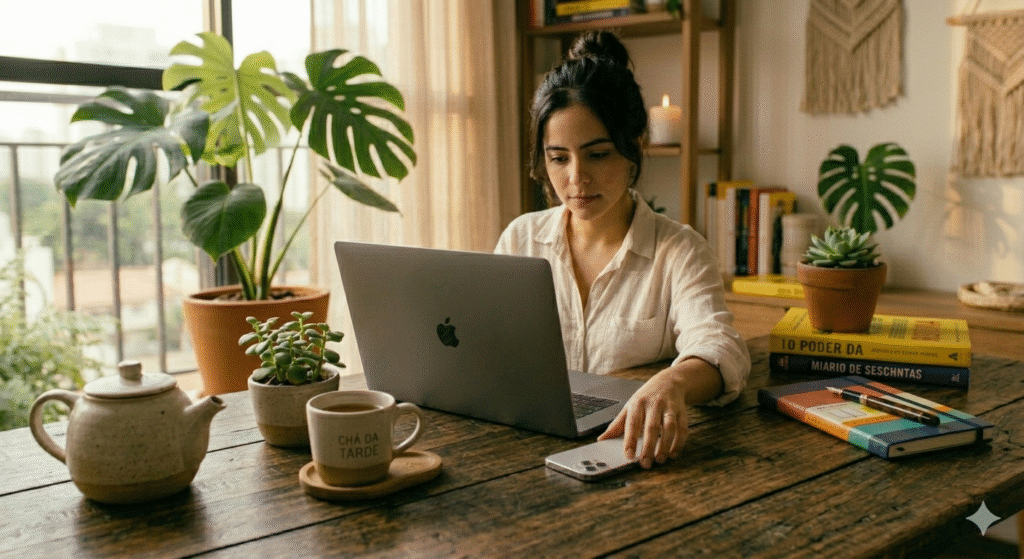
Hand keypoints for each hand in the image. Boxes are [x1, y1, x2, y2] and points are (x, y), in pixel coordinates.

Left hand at [597, 357, 721, 468]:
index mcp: (638, 403)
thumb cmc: (646, 397)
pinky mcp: (682, 411)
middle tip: (645, 463)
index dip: (630, 440)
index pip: (632, 423)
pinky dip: (679, 443)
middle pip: (652, 427)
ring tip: (660, 460)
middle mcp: (654, 404)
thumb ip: (616, 424)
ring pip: (669, 427)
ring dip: (665, 445)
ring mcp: (669, 407)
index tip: (628, 455)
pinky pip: (683, 428)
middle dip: (648, 447)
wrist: (669, 381)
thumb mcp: (629, 407)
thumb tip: (602, 439)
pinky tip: (673, 454)